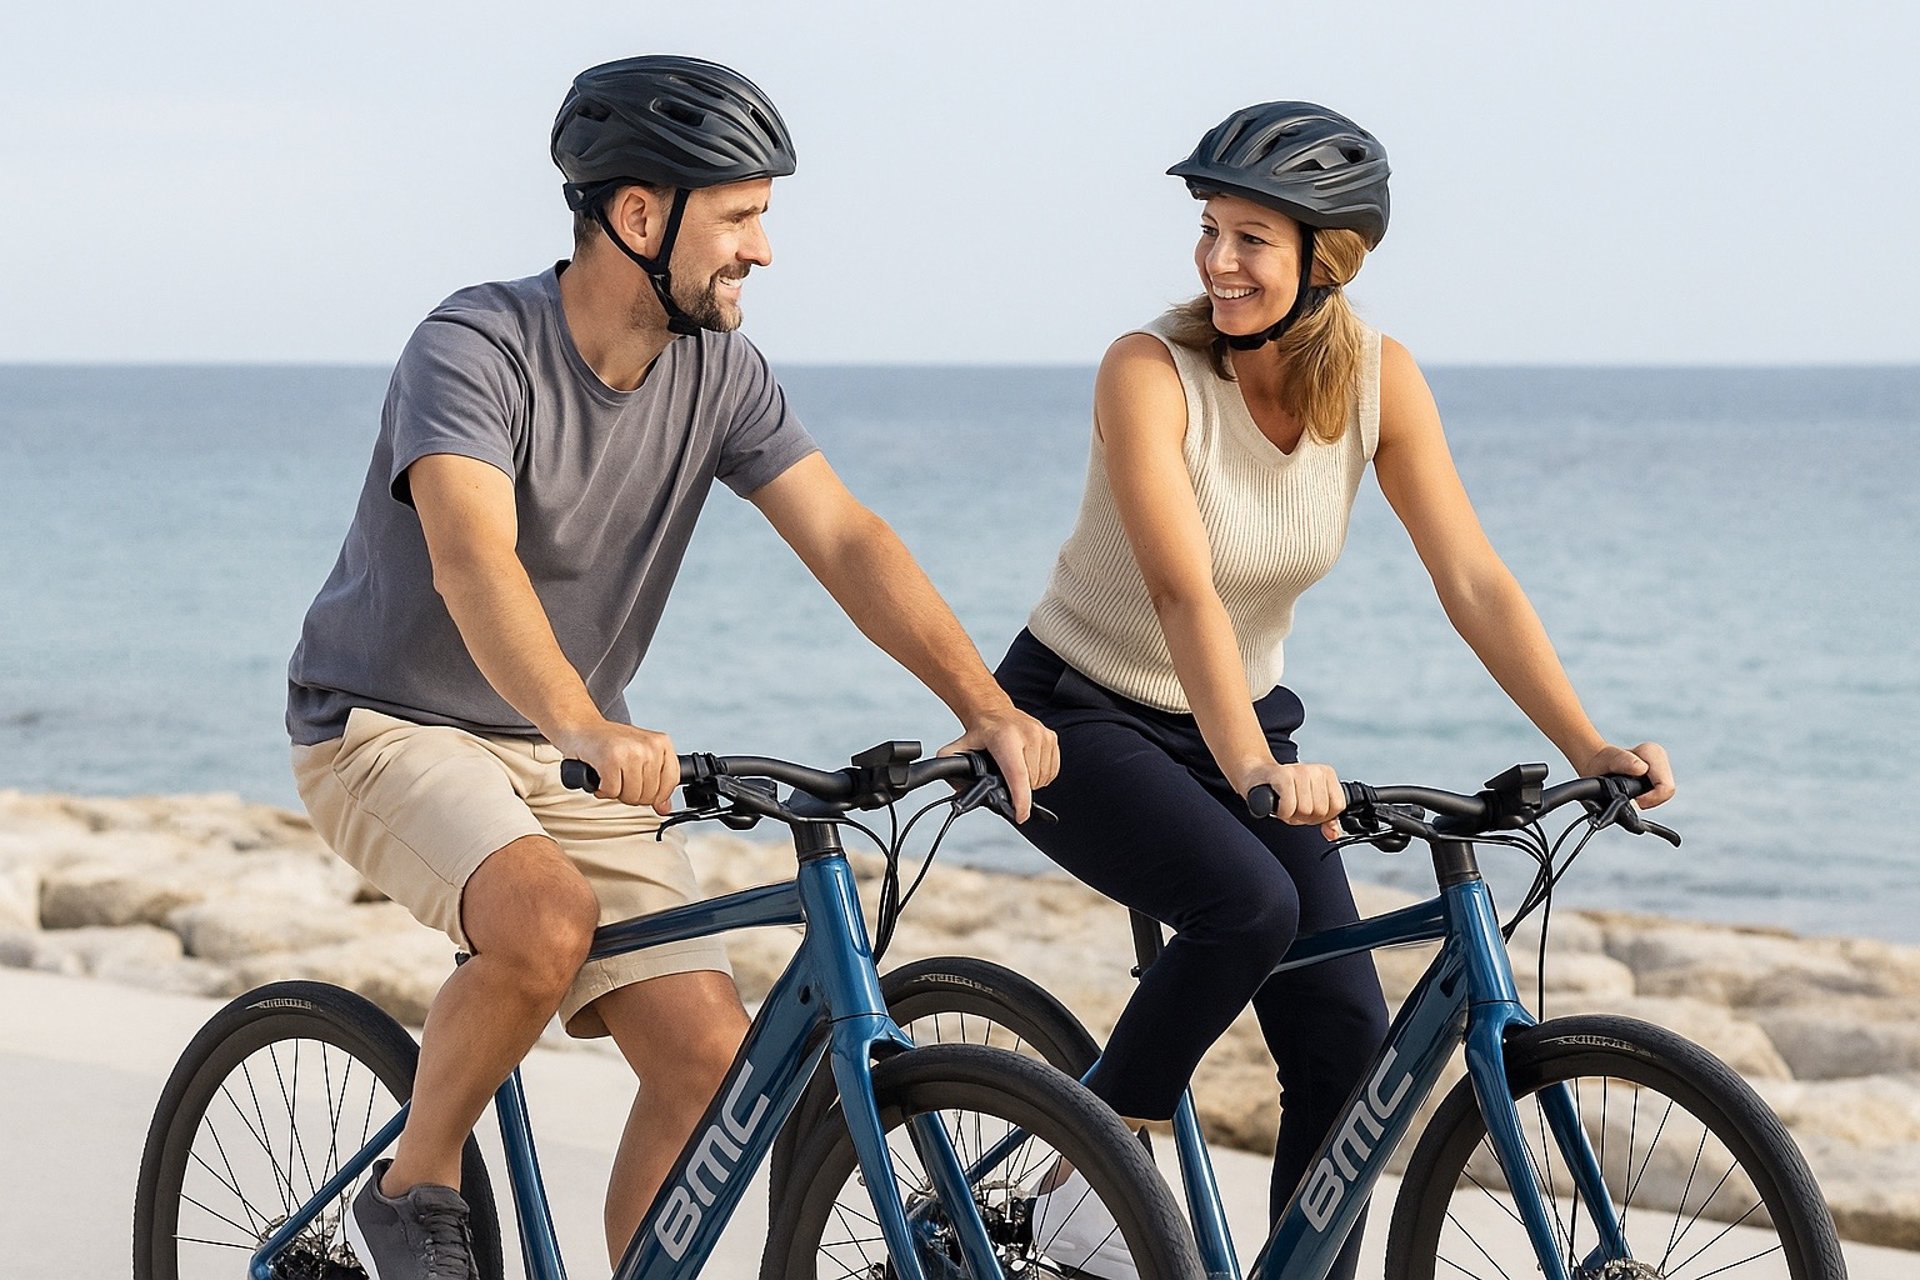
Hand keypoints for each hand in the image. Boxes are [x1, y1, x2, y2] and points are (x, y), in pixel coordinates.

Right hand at [553, 719, 680, 813]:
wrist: (581, 727)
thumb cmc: (610, 742)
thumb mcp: (640, 756)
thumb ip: (656, 781)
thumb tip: (664, 808)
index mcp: (661, 743)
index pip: (671, 783)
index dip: (654, 794)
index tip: (641, 787)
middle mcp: (649, 746)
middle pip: (649, 795)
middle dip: (631, 794)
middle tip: (620, 779)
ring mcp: (630, 752)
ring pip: (631, 796)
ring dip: (616, 793)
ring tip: (610, 776)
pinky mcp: (610, 759)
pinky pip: (612, 792)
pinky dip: (602, 790)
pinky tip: (600, 776)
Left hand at [940, 705, 1058, 823]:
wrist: (995, 710)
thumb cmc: (983, 732)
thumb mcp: (961, 747)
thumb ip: (951, 766)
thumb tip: (956, 789)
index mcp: (1005, 738)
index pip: (1017, 774)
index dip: (1020, 798)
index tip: (1020, 816)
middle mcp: (1028, 734)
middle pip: (1030, 780)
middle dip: (1020, 790)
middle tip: (1006, 782)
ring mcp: (1042, 735)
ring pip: (1043, 777)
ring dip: (1032, 783)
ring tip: (1016, 773)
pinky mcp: (1052, 738)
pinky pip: (1053, 770)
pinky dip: (1042, 776)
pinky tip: (1029, 768)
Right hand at [1240, 760, 1346, 840]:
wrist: (1257, 775)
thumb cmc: (1284, 791)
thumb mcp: (1310, 803)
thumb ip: (1327, 819)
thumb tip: (1333, 834)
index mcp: (1327, 774)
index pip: (1338, 806)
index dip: (1323, 816)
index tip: (1310, 810)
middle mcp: (1315, 770)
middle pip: (1321, 811)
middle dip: (1306, 816)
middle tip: (1294, 807)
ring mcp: (1299, 771)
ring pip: (1306, 810)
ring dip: (1292, 814)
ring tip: (1286, 805)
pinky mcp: (1282, 776)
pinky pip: (1289, 807)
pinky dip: (1282, 812)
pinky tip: (1277, 804)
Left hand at [1577, 741, 1674, 808]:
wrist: (1596, 764)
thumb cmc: (1602, 761)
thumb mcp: (1609, 760)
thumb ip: (1624, 762)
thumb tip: (1641, 769)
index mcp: (1653, 752)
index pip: (1665, 786)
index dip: (1650, 798)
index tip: (1634, 799)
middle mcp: (1660, 760)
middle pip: (1667, 792)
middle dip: (1650, 799)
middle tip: (1631, 798)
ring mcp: (1661, 769)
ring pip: (1664, 795)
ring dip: (1648, 799)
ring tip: (1631, 793)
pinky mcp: (1658, 778)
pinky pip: (1659, 795)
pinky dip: (1647, 798)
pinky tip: (1635, 793)